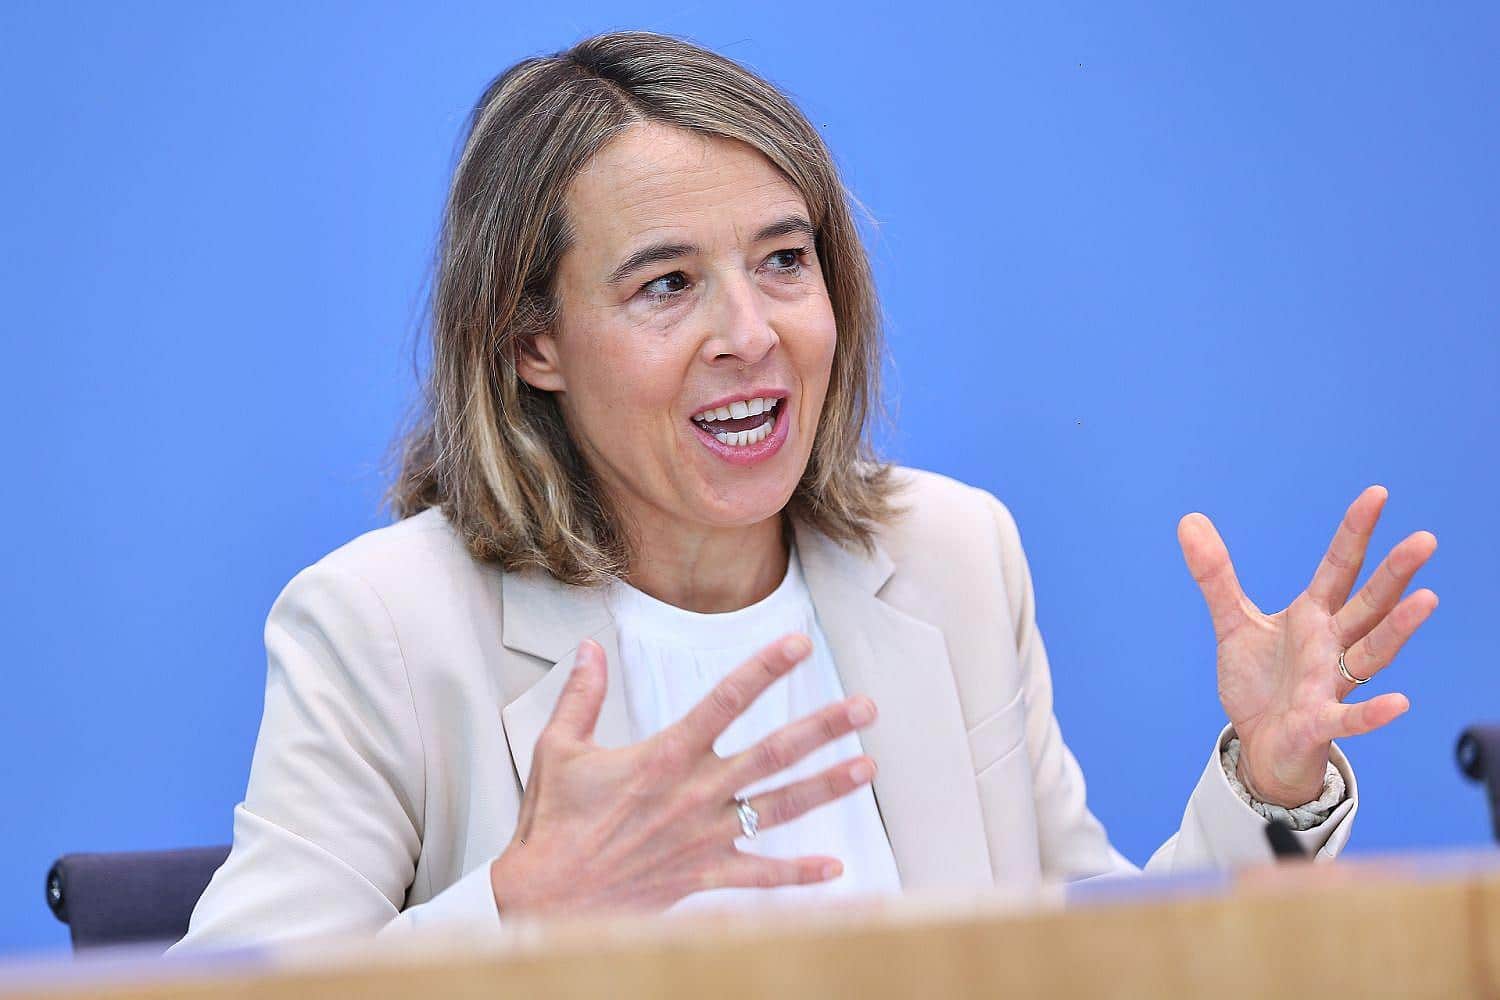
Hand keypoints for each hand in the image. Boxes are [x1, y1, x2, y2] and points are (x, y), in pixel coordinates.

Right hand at [489, 633, 877, 916]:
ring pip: (779, 807)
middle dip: (824, 727)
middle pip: (773, 752)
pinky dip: (799, 875)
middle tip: (865, 707)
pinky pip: (760, 877)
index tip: (800, 643)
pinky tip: (836, 869)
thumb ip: (582, 695)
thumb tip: (589, 648)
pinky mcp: (703, 876)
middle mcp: (694, 792)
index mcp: (664, 754)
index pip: (725, 699)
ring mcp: (704, 836)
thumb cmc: (552, 822)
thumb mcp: (559, 748)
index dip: (765, 668)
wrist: (547, 896)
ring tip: (868, 767)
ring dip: (827, 787)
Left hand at [1177, 486, 1436, 806]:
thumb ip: (1216, 575)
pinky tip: (1399, 704)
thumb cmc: (1260, 682)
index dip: (1355, 532)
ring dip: (1398, 629)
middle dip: (1394, 574)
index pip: (1339, 566)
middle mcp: (1331, 644)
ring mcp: (1331, 682)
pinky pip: (1350, 717)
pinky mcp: (1321, 721)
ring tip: (1427, 600)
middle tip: (1424, 540)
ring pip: (1371, 652)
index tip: (1377, 494)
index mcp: (1313, 615)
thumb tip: (1189, 520)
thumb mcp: (1234, 622)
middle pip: (1368, 604)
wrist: (1260, 741)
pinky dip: (1373, 713)